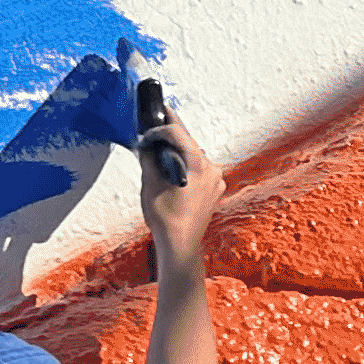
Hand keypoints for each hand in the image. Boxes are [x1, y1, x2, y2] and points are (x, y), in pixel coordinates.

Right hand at [141, 106, 224, 270]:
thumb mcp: (150, 183)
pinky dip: (187, 165)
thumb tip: (146, 145)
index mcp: (198, 165)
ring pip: (195, 156)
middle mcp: (212, 169)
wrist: (180, 244)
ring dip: (179, 150)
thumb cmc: (166, 218)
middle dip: (171, 134)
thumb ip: (149, 158)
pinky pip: (200, 169)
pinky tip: (174, 167)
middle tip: (158, 120)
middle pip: (189, 143)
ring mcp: (216, 180)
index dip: (160, 127)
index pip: (178, 132)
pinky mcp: (215, 189)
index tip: (148, 128)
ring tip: (162, 146)